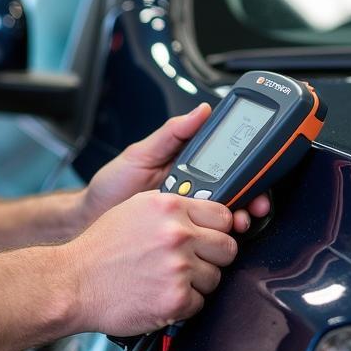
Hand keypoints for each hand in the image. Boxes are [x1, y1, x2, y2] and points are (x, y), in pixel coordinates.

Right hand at [64, 190, 238, 336]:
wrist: (74, 283)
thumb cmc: (100, 249)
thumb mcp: (136, 209)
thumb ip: (172, 209)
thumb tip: (203, 214)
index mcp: (169, 207)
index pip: (223, 216)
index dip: (218, 229)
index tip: (210, 237)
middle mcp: (177, 234)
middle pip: (228, 247)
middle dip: (213, 257)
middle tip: (191, 261)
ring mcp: (178, 267)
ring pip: (216, 277)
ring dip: (197, 283)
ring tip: (167, 279)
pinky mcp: (176, 299)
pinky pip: (200, 303)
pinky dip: (183, 304)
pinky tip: (160, 294)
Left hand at [80, 105, 270, 232]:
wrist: (91, 220)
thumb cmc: (112, 186)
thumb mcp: (140, 153)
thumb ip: (171, 134)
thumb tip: (200, 111)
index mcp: (188, 165)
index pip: (224, 161)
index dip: (246, 164)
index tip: (259, 166)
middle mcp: (194, 190)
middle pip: (234, 190)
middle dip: (251, 195)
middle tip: (254, 202)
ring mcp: (190, 214)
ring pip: (226, 216)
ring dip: (239, 218)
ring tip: (238, 220)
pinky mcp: (184, 236)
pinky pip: (208, 238)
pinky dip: (219, 238)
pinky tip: (221, 237)